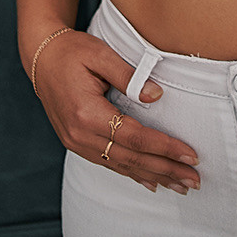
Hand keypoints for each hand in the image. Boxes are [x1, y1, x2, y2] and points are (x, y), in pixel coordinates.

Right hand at [33, 29, 200, 194]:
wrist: (42, 57)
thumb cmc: (72, 51)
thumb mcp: (101, 54)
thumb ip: (129, 75)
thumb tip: (156, 96)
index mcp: (86, 113)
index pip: (134, 137)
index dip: (164, 147)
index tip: (190, 154)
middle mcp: (80, 135)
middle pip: (130, 158)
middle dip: (165, 169)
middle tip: (194, 179)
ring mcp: (76, 142)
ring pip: (121, 165)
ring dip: (153, 176)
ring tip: (180, 185)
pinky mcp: (77, 142)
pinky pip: (109, 162)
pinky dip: (133, 173)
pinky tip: (151, 181)